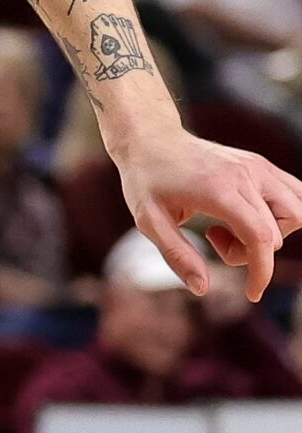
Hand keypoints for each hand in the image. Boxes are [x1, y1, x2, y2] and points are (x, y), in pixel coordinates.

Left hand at [114, 128, 301, 299]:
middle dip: (250, 252)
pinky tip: (247, 216)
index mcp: (219, 190)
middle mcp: (247, 175)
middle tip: (214, 238)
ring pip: (297, 211)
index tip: (252, 293)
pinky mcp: (262, 164)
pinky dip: (281, 215)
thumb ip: (176, 255)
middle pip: (277, 232)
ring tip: (232, 226)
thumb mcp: (149, 221)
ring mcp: (258, 167)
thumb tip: (203, 289)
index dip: (262, 271)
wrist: (151, 139)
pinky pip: (295, 195)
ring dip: (272, 232)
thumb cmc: (146, 180)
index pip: (261, 237)